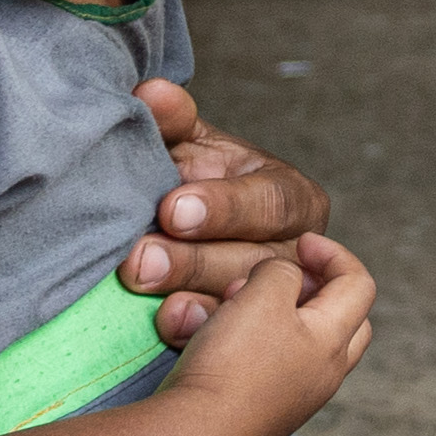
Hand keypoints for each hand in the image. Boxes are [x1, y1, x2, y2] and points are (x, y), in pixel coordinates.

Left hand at [127, 78, 326, 346]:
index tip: (171, 208)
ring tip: (146, 292)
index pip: (270, 203)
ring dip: (192, 297)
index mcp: (294, 197)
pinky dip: (193, 331)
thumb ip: (174, 121)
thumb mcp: (189, 146)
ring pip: (243, 304)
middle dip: (193, 260)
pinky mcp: (247, 333)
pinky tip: (164, 324)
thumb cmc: (190, 180)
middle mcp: (295, 251)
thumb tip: (151, 94)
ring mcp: (274, 299)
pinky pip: (228, 341)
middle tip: (140, 258)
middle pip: (256, 261)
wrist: (180, 225)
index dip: (223, 207)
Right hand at [151, 233, 373, 435]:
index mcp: (334, 341)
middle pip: (344, 319)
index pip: (359, 284)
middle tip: (282, 276)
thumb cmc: (233, 362)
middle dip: (317, 288)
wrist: (195, 435)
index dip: (334, 253)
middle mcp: (326, 374)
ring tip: (239, 303)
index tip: (300, 242)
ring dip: (279, 314)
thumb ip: (283, 272)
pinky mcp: (267, 412)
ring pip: (305, 342)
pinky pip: (275, 365)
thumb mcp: (262, 295)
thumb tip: (284, 277)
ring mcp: (298, 397)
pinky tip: (225, 336)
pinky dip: (258, 341)